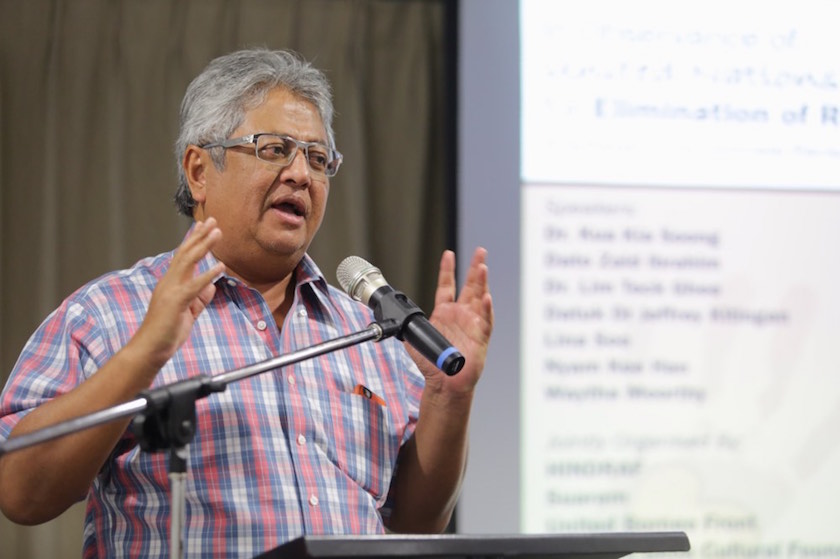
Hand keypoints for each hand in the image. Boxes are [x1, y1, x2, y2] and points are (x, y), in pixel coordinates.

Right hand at [133, 218, 225, 370]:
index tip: (203, 226)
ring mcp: (171, 290)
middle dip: (200, 236)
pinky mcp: (175, 302)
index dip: (194, 240)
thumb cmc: (167, 331)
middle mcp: (169, 282)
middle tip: (213, 221)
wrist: (150, 349)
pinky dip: (208, 274)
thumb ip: (200, 298)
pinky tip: (220, 266)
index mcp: (171, 283)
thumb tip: (212, 285)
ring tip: (218, 233)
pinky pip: (194, 286)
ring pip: (188, 262)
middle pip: (185, 253)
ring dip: (204, 246)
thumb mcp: (189, 311)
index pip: (183, 257)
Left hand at [408, 248, 493, 396]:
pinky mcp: (480, 337)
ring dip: (482, 283)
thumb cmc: (432, 364)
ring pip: (480, 298)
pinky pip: (485, 320)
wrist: (444, 383)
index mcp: (445, 312)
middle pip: (470, 286)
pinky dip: (486, 309)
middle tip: (480, 252)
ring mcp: (472, 324)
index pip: (447, 285)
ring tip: (482, 267)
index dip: (447, 269)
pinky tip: (486, 297)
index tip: (448, 254)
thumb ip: (408, 326)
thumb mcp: (414, 340)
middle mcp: (461, 315)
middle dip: (475, 268)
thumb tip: (395, 320)